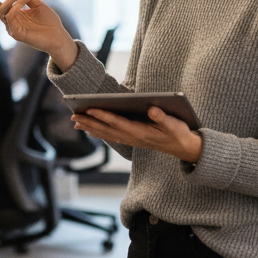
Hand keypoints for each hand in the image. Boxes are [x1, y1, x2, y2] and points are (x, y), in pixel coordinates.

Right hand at [0, 0, 77, 70]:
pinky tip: (26, 0)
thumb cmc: (49, 21)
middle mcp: (10, 21)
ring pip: (3, 9)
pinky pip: (10, 16)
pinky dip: (17, 5)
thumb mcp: (37, 3)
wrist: (58, 36)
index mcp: (14, 14)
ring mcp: (12, 28)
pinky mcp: (16, 33)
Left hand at [72, 105, 202, 163]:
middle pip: (107, 129)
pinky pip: (111, 136)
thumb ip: (163, 117)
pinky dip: (99, 132)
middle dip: (90, 122)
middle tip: (74, 116)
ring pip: (107, 134)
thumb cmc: (178, 133)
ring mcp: (131, 140)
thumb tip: (152, 109)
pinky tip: (90, 129)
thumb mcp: (175, 124)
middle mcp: (133, 138)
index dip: (103, 115)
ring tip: (76, 122)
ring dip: (91, 127)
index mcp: (141, 132)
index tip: (90, 108)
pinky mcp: (132, 140)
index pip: (118, 123)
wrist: (183, 148)